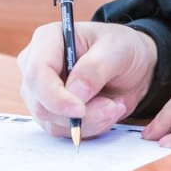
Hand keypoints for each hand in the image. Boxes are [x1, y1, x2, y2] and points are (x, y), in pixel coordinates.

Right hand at [18, 21, 157, 140]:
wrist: (133, 65)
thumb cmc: (122, 47)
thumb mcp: (117, 49)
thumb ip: (95, 68)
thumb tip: (74, 94)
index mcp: (48, 39)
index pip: (37, 74)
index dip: (55, 96)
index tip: (81, 110)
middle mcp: (37, 66)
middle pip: (41, 104)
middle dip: (80, 114)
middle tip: (113, 107)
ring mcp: (41, 92)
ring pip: (52, 123)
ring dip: (89, 122)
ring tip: (114, 105)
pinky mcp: (51, 112)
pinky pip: (64, 131)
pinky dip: (90, 127)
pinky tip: (107, 110)